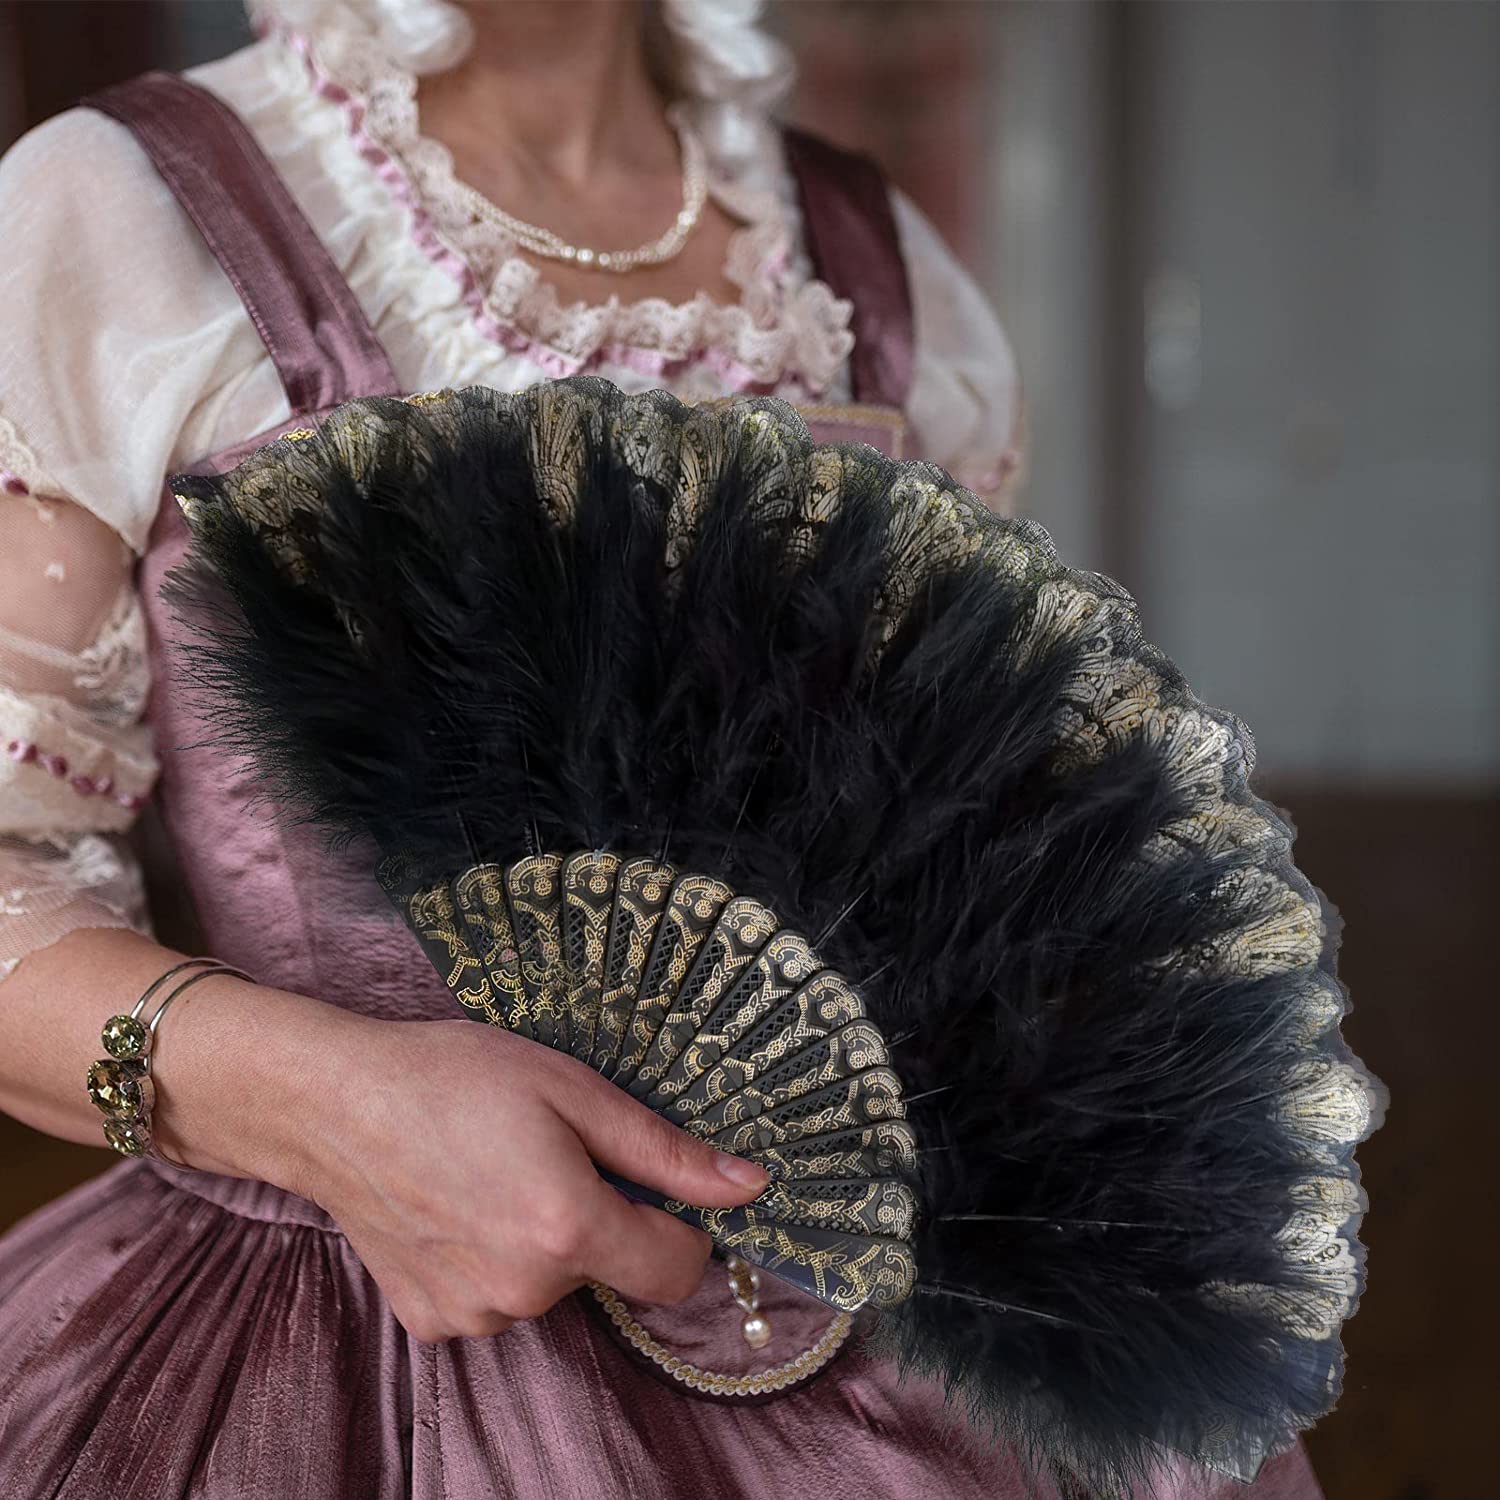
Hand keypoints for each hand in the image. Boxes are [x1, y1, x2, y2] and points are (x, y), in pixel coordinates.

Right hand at [193, 998, 769, 1342]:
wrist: (334, 1103)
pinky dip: (494, 1260)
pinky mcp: (431, 1322)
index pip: (678, 1271)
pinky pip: (497, 1299)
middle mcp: (525, 1291)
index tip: (658, 1188)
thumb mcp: (574, 1090)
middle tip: (547, 1151)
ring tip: (492, 1172)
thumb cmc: (453, 1078)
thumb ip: (665, 1151)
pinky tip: (458, 1205)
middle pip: (610, 1269)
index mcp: (569, 1229)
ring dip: (544, 1241)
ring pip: (551, 1285)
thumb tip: (748, 1185)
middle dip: (600, 1218)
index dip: (685, 1228)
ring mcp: (474, 1314)